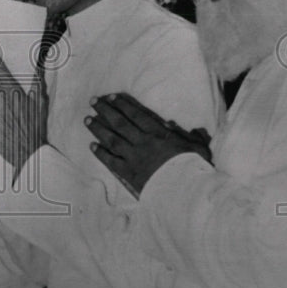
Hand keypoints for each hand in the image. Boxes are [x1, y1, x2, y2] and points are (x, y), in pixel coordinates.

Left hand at [84, 93, 211, 199]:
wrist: (184, 190)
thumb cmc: (194, 167)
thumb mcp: (199, 148)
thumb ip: (195, 138)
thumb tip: (196, 130)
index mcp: (158, 134)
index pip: (136, 115)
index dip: (123, 104)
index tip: (111, 97)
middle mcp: (142, 142)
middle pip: (119, 123)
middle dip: (105, 110)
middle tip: (93, 101)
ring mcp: (133, 157)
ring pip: (111, 139)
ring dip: (98, 128)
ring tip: (87, 119)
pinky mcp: (128, 173)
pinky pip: (110, 161)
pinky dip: (100, 153)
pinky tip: (91, 146)